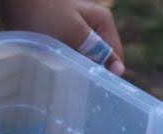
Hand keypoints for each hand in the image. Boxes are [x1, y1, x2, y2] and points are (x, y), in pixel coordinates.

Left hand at [0, 0, 125, 75]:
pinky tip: (48, 71)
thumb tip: (119, 70)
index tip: (88, 92)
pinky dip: (60, 66)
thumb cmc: (43, 12)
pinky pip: (67, 59)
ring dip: (71, 72)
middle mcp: (93, 27)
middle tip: (68, 85)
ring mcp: (77, 33)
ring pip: (81, 62)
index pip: (115, 61)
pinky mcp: (61, 39)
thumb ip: (95, 51)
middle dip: (86, 75)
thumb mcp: (72, 33)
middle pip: (98, 62)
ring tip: (56, 77)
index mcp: (102, 23)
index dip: (105, 78)